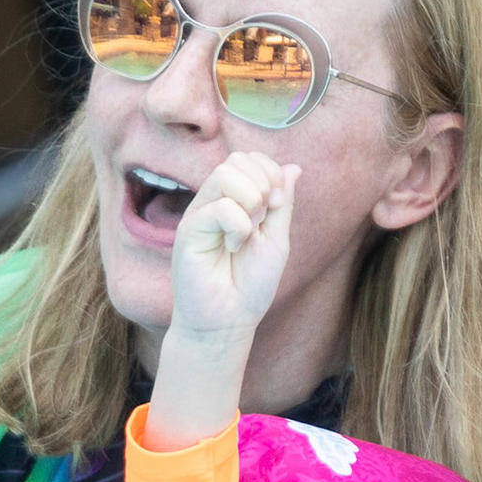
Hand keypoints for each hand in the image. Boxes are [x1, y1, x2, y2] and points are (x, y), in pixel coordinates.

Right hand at [168, 151, 301, 342]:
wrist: (228, 321)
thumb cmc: (249, 286)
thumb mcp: (277, 240)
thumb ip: (283, 204)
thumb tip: (293, 167)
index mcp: (233, 201)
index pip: (248, 159)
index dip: (270, 171)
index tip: (278, 205)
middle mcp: (213, 202)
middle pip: (236, 159)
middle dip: (263, 183)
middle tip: (266, 217)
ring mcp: (199, 214)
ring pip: (225, 173)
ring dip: (251, 200)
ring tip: (249, 232)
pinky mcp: (188, 231)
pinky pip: (219, 206)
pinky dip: (238, 226)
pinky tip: (233, 247)